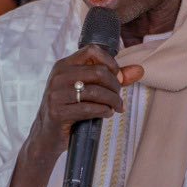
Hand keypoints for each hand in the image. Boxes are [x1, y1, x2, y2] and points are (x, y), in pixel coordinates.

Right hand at [29, 45, 143, 149]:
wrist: (46, 136)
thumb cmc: (70, 109)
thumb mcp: (86, 90)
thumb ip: (112, 78)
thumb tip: (139, 70)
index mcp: (63, 65)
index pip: (91, 50)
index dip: (110, 61)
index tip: (117, 76)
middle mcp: (58, 76)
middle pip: (98, 72)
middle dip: (115, 85)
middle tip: (118, 97)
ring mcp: (56, 94)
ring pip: (96, 91)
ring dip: (113, 101)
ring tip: (116, 107)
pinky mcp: (58, 112)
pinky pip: (89, 109)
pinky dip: (104, 111)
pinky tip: (107, 113)